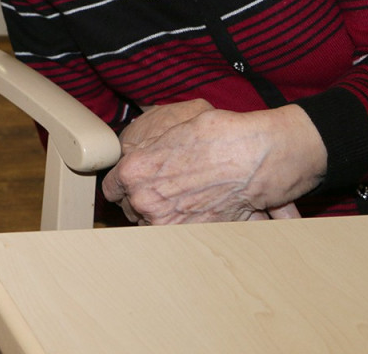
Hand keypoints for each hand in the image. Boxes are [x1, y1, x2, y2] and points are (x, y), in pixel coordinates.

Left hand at [101, 105, 325, 224]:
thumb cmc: (217, 137)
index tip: (133, 185)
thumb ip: (148, 150)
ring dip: (161, 217)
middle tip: (164, 191)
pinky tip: (194, 213)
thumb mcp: (171, 131)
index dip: (124, 185)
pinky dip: (181, 228)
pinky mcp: (188, 237)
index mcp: (133, 171)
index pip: (112, 188)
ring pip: (150, 225)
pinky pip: (172, 236)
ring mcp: (166, 222)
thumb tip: (138, 154)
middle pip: (132, 209)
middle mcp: (144, 200)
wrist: (254, 157)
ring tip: (181, 202)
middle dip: (144, 201)